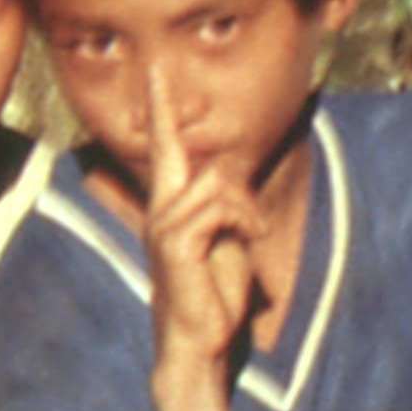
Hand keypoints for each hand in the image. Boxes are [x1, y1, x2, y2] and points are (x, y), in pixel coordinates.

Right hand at [137, 130, 271, 386]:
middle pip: (192, 155)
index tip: (157, 70)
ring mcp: (164, 223)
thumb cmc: (214, 294)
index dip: (161, 106)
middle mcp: (161, 208)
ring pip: (216, 180)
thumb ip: (224, 205)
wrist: (199, 340)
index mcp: (171, 204)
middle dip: (223, 174)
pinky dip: (245, 219)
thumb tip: (229, 179)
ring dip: (246, 207)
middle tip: (245, 219)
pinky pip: (220, 205)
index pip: (163, 145)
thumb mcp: (226, 239)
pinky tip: (253, 238)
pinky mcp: (176, 241)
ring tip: (253, 235)